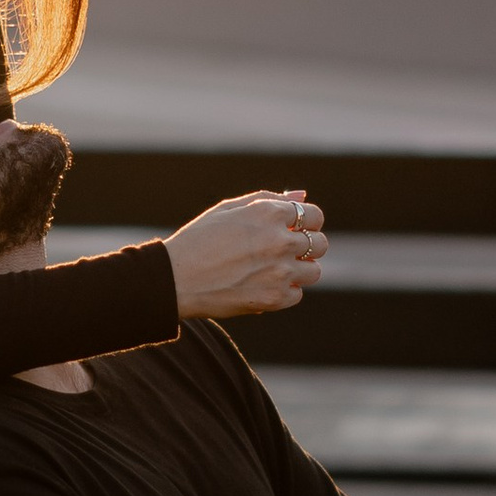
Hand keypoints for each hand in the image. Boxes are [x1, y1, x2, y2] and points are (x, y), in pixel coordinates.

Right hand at [166, 190, 327, 318]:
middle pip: (320, 243)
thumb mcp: (229, 209)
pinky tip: (263, 285)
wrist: (175, 279)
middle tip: (283, 251)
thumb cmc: (199, 239)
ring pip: (314, 271)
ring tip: (273, 270)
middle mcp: (279, 240)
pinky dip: (285, 291)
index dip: (306, 223)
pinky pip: (297, 294)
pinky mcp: (274, 298)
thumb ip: (269, 199)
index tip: (294, 230)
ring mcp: (280, 271)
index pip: (315, 216)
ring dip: (300, 270)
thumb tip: (302, 197)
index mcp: (269, 213)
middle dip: (306, 246)